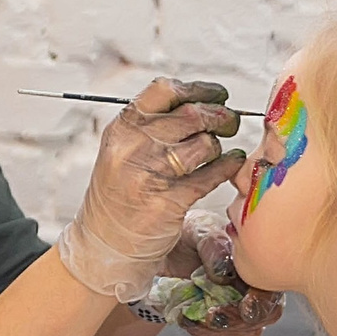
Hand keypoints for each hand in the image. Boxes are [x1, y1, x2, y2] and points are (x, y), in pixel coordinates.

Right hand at [57, 80, 244, 299]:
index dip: (199, 90)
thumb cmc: (121, 195)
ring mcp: (149, 174)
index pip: (164, 90)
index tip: (218, 95)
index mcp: (122, 128)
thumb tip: (202, 101)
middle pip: (191, 114)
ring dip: (219, 144)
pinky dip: (227, 166)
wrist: (105, 245)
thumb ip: (153, 126)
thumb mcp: (123, 151)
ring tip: (218, 150)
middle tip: (230, 122)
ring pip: (204, 143)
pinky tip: (232, 162)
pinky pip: (211, 174)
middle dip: (220, 115)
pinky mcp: (168, 201)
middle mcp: (133, 147)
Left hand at [170, 205, 282, 335]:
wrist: (166, 253)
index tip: (244, 305)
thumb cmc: (191, 236)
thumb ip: (213, 246)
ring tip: (190, 314)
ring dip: (219, 330)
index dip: (262, 302)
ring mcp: (243, 313)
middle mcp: (257, 291)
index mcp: (260, 265)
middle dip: (238, 320)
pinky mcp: (224, 330)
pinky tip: (188, 320)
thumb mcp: (199, 230)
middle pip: (266, 318)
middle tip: (210, 315)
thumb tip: (223, 275)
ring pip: (247, 335)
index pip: (273, 289)